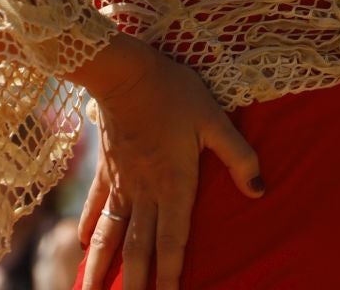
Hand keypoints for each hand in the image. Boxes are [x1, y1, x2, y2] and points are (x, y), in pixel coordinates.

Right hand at [66, 34, 264, 288]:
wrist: (125, 71)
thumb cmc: (174, 92)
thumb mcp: (215, 119)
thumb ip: (238, 156)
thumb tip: (258, 190)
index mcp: (174, 185)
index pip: (173, 242)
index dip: (171, 276)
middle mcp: (144, 192)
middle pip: (138, 249)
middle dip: (134, 285)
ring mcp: (121, 182)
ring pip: (109, 235)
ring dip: (100, 267)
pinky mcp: (106, 167)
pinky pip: (96, 205)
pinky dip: (88, 228)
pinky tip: (81, 244)